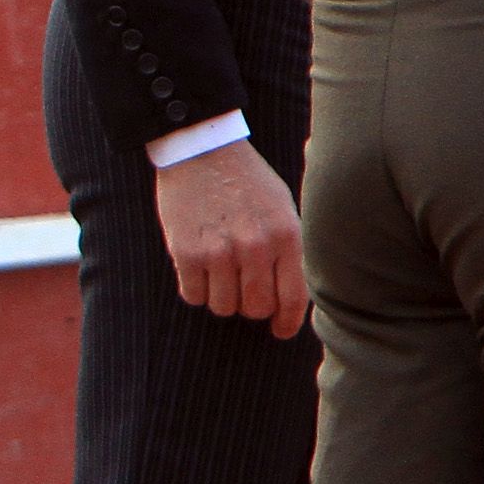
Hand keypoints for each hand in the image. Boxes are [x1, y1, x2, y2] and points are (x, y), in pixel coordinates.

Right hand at [157, 141, 306, 337]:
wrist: (203, 152)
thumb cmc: (249, 182)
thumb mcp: (285, 207)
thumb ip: (291, 250)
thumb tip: (296, 297)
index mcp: (287, 234)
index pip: (294, 297)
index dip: (288, 322)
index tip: (281, 331)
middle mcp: (256, 246)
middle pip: (256, 308)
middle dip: (251, 307)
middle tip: (244, 290)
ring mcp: (220, 251)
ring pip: (223, 306)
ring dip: (222, 297)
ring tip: (221, 272)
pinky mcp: (187, 252)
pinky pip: (193, 296)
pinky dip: (196, 289)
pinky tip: (200, 268)